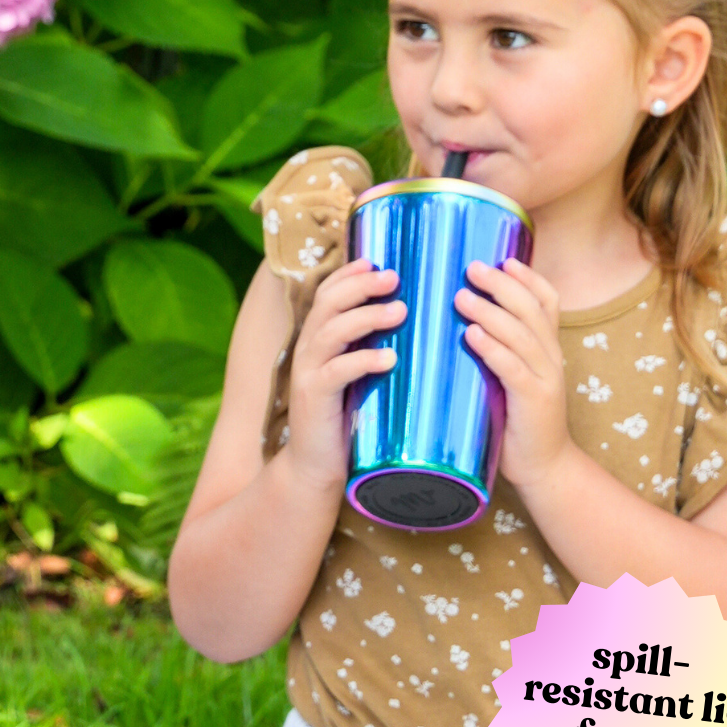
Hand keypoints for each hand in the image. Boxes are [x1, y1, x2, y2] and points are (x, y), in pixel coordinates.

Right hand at [286, 259, 404, 490]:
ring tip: (400, 310)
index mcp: (318, 339)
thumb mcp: (358, 377)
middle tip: (394, 276)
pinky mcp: (313, 397)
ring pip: (332, 331)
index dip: (349, 273)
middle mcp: (308, 348)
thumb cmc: (346, 419)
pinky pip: (336, 371)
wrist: (315, 466)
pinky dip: (363, 360)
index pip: (327, 293)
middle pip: (328, 303)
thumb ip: (373, 350)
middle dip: (360, 285)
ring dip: (367, 316)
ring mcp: (308, 372)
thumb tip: (419, 327)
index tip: (377, 259)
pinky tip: (389, 358)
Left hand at [455, 258, 571, 490]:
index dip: (527, 277)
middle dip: (501, 285)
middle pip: (531, 310)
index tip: (502, 259)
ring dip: (490, 312)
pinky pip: (514, 369)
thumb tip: (458, 321)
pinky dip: (493, 349)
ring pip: (521, 335)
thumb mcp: (512, 377)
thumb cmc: (517, 419)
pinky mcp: (534, 401)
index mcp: (548, 348)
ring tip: (461, 297)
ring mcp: (546, 378)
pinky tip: (472, 336)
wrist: (544, 467)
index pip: (547, 301)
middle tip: (471, 267)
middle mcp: (551, 357)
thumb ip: (497, 350)